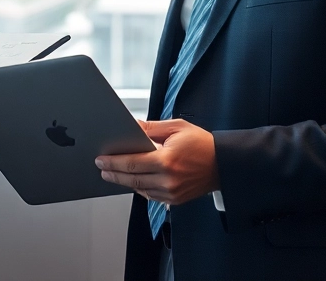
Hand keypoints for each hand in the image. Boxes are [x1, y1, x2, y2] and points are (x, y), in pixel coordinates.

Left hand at [94, 119, 218, 205]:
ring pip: (139, 189)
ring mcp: (172, 192)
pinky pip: (150, 195)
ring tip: (112, 174)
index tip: (101, 159)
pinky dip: (139, 188)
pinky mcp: (175, 200)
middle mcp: (168, 179)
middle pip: (132, 178)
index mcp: (167, 160)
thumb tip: (132, 126)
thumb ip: (151, 128)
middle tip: (101, 168)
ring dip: (124, 181)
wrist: (224, 164)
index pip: (132, 163)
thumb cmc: (202, 144)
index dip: (113, 162)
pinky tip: (131, 180)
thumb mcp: (176, 128)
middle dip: (113, 173)